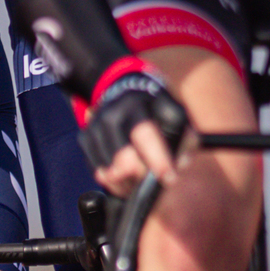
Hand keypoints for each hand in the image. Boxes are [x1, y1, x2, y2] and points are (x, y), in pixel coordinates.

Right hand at [80, 59, 189, 196]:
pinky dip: (116, 183)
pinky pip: (99, 174)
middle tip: (155, 178)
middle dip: (142, 175)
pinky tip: (127, 177)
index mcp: (136, 105)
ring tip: (142, 178)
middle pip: (123, 160)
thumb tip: (181, 163)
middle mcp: (111, 115)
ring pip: (110, 173)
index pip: (144, 134)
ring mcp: (95, 128)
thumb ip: (184, 136)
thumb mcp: (173, 111)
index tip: (170, 177)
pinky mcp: (85, 139)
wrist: (120, 87)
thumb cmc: (154, 107)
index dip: (158, 159)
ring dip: (129, 183)